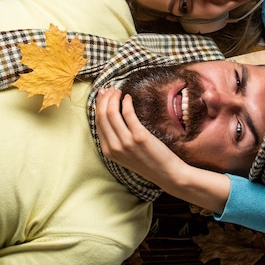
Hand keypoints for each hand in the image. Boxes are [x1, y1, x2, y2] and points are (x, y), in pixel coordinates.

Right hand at [96, 88, 230, 213]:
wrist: (167, 174)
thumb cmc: (148, 162)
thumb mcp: (125, 154)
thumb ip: (115, 139)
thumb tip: (109, 116)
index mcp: (108, 151)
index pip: (97, 122)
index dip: (99, 106)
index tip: (103, 95)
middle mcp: (114, 147)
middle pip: (102, 115)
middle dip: (104, 99)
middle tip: (110, 89)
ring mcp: (126, 142)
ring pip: (112, 112)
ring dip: (114, 98)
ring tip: (119, 91)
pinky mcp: (139, 136)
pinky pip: (128, 113)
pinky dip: (126, 102)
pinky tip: (129, 97)